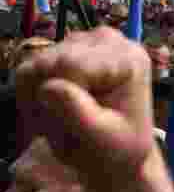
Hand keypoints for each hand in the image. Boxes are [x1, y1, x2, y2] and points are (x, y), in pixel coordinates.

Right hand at [14, 27, 156, 186]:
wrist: (119, 150)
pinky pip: (27, 71)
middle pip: (47, 64)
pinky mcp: (61, 50)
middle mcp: (107, 40)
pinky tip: (52, 113)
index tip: (68, 130)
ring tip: (61, 123)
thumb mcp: (103, 139)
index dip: (57, 99)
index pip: (69, 65)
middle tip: (64, 131)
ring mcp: (82, 41)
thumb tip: (48, 86)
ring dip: (38, 102)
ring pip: (32, 68)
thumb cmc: (118, 147)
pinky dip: (31, 97)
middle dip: (46, 103)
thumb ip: (77, 112)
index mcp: (127, 59)